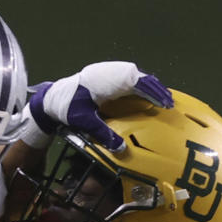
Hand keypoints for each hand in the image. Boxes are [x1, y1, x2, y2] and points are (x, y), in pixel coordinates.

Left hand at [25, 61, 172, 151]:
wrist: (51, 97)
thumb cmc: (67, 107)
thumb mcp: (85, 122)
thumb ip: (104, 133)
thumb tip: (121, 149)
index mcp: (109, 80)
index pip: (139, 82)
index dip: (155, 92)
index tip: (166, 103)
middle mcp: (111, 71)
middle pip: (141, 77)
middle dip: (156, 89)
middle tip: (169, 104)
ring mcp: (109, 71)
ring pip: (136, 76)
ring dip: (148, 87)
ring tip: (161, 100)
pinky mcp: (106, 75)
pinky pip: (128, 78)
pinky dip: (139, 86)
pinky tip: (144, 96)